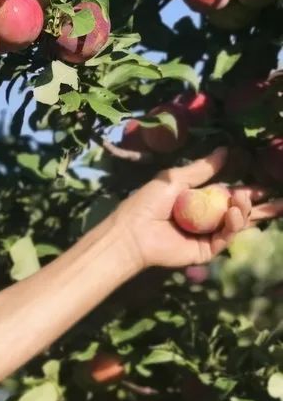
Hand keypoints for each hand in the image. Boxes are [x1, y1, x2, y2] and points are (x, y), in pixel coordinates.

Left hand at [108, 146, 282, 269]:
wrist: (132, 232)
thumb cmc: (147, 203)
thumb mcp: (176, 179)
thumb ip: (202, 168)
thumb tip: (225, 150)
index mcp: (198, 201)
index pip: (229, 196)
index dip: (248, 193)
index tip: (265, 188)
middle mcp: (204, 219)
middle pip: (239, 213)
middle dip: (259, 208)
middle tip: (278, 201)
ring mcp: (205, 236)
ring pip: (235, 224)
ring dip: (244, 211)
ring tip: (242, 199)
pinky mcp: (204, 250)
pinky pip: (225, 238)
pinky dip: (233, 226)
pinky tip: (234, 213)